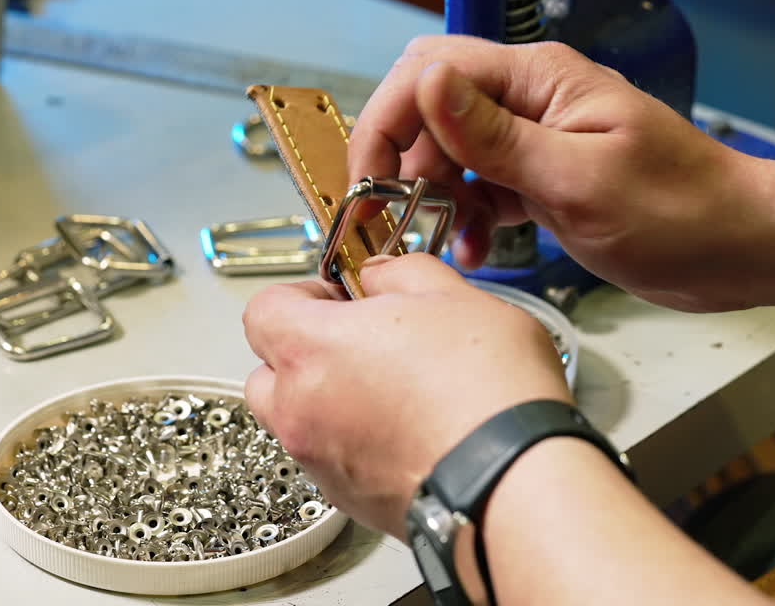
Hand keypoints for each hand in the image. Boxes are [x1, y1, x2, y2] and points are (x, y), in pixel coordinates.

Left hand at [241, 254, 569, 538]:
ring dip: (329, 400)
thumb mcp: (452, 295)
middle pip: (268, 372)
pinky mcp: (350, 502)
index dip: (300, 295)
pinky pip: (334, 461)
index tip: (339, 295)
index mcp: (311, 348)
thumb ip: (400, 272)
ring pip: (299, 421)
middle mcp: (300, 410)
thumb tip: (382, 276)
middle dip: (306, 352)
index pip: (262, 309)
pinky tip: (410, 430)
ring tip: (393, 389)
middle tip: (363, 340)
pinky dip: (356, 444)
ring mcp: (321, 462)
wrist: (512, 481)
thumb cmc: (485, 392)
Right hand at [350, 35, 774, 311]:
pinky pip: (479, 184)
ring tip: (436, 241)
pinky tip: (471, 248)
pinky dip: (464, 216)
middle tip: (392, 216)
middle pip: (429, 108)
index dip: (387, 124)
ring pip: (449, 149)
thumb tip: (426, 83)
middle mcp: (531, 99)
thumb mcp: (579, 180)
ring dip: (431, 195)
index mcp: (540, 79)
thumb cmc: (682, 213)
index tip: (369, 182)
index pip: (430, 72)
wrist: (739, 249)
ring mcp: (535, 138)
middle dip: (400, 160)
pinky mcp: (542, 176)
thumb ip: (495, 136)